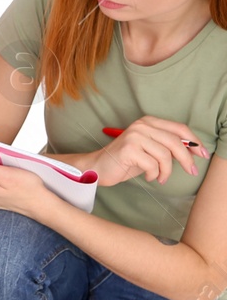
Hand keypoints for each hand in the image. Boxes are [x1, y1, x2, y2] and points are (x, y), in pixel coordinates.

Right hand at [89, 116, 206, 184]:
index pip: (179, 128)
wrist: (97, 167)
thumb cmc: (125, 160)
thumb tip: (193, 151)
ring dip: (166, 171)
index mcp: (148, 122)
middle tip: (190, 171)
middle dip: (186, 159)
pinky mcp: (128, 150)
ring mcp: (134, 137)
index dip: (194, 142)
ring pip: (165, 156)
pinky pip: (152, 165)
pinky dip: (154, 175)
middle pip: (175, 142)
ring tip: (161, 178)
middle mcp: (142, 126)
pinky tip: (148, 177)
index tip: (202, 155)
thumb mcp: (150, 150)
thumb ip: (168, 146)